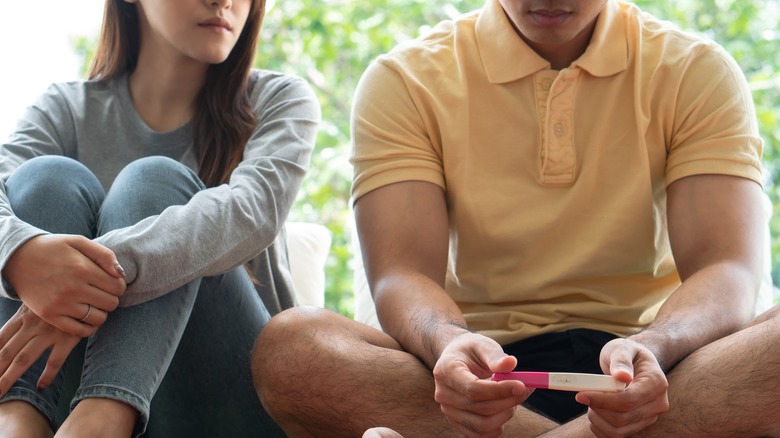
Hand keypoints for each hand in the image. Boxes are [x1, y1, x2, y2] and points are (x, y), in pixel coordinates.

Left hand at [0, 304, 82, 396]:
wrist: (85, 287)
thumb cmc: (61, 296)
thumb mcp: (39, 301)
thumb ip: (25, 316)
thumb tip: (8, 334)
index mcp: (22, 317)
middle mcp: (32, 326)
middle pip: (6, 353)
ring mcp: (49, 332)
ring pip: (24, 359)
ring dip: (9, 377)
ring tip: (0, 392)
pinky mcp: (68, 337)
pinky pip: (55, 360)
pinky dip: (48, 375)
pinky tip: (41, 386)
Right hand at [3, 234, 124, 336]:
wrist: (18, 258)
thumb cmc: (53, 248)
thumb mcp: (78, 242)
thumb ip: (104, 255)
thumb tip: (121, 274)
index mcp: (83, 269)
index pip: (118, 287)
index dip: (119, 285)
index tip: (111, 282)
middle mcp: (73, 288)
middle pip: (111, 304)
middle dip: (111, 298)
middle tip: (102, 292)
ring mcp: (60, 304)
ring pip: (98, 318)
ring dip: (101, 312)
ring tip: (93, 303)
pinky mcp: (50, 315)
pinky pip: (79, 331)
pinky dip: (88, 327)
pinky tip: (87, 317)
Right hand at [432, 332, 531, 437]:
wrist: (455, 359)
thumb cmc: (470, 351)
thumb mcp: (481, 344)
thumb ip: (495, 355)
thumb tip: (511, 364)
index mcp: (446, 370)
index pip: (473, 389)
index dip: (500, 390)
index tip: (521, 385)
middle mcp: (443, 394)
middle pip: (480, 408)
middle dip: (508, 401)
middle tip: (525, 389)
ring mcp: (448, 411)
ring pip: (482, 425)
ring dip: (505, 414)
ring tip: (513, 398)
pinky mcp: (457, 423)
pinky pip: (480, 435)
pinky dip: (498, 426)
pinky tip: (504, 410)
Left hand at [575, 338, 668, 437]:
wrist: (636, 363)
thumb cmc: (628, 353)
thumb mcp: (622, 348)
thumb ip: (621, 360)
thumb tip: (622, 375)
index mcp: (656, 383)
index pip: (628, 400)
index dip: (602, 400)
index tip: (580, 395)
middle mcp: (658, 403)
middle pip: (622, 418)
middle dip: (597, 408)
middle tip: (583, 395)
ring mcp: (650, 417)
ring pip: (619, 430)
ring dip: (597, 419)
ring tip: (591, 401)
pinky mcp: (640, 425)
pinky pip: (617, 435)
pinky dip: (601, 428)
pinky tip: (595, 412)